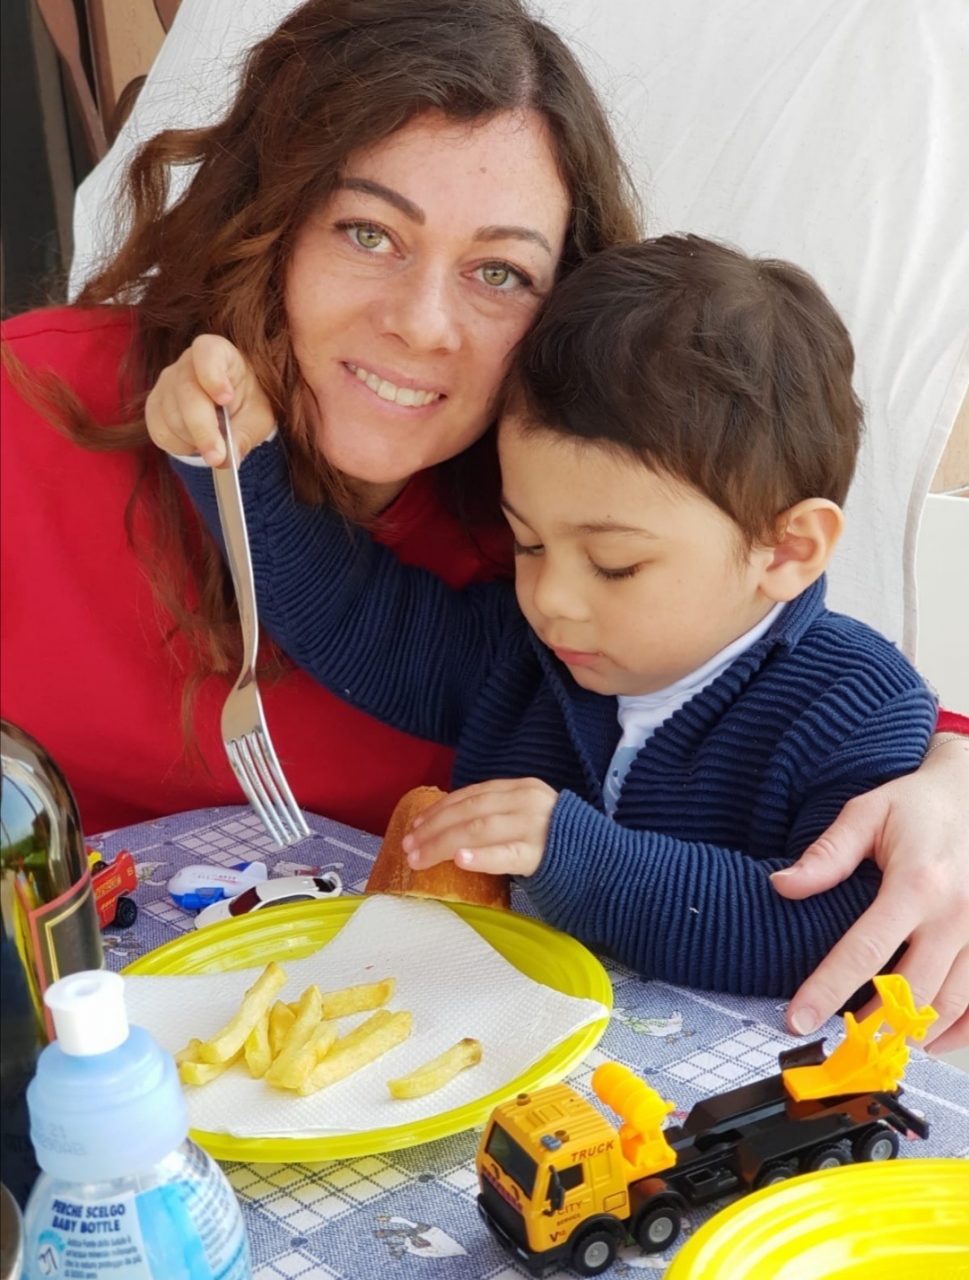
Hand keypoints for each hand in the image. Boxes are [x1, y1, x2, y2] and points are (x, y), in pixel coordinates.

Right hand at [144, 334, 273, 465]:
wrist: (230, 411)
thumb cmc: (248, 405)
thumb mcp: (257, 419)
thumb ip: (244, 436)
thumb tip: (227, 461)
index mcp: (219, 353)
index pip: (207, 352)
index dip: (212, 375)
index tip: (226, 399)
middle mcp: (187, 362)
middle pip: (186, 392)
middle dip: (202, 428)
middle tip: (217, 457)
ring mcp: (166, 382)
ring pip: (171, 416)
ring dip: (193, 440)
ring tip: (214, 446)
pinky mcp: (154, 405)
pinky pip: (159, 430)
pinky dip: (178, 446)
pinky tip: (195, 444)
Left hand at [401, 778, 557, 877]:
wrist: (606, 864)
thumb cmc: (561, 845)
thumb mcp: (529, 817)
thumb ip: (499, 814)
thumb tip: (451, 826)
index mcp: (522, 788)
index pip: (472, 794)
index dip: (440, 808)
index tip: (416, 823)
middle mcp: (528, 801)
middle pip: (470, 810)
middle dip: (434, 828)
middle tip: (408, 846)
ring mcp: (536, 827)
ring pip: (479, 829)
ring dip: (443, 843)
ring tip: (420, 857)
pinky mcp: (543, 855)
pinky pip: (506, 854)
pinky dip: (481, 856)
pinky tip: (459, 860)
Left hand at [773, 737, 968, 1050]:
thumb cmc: (920, 805)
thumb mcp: (868, 814)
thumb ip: (827, 855)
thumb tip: (782, 886)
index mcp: (918, 883)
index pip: (864, 950)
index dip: (828, 988)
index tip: (799, 1017)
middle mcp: (957, 915)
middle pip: (912, 991)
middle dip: (872, 1024)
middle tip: (838, 1041)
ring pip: (951, 1005)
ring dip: (913, 1033)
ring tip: (876, 1043)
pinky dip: (958, 1030)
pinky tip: (929, 1036)